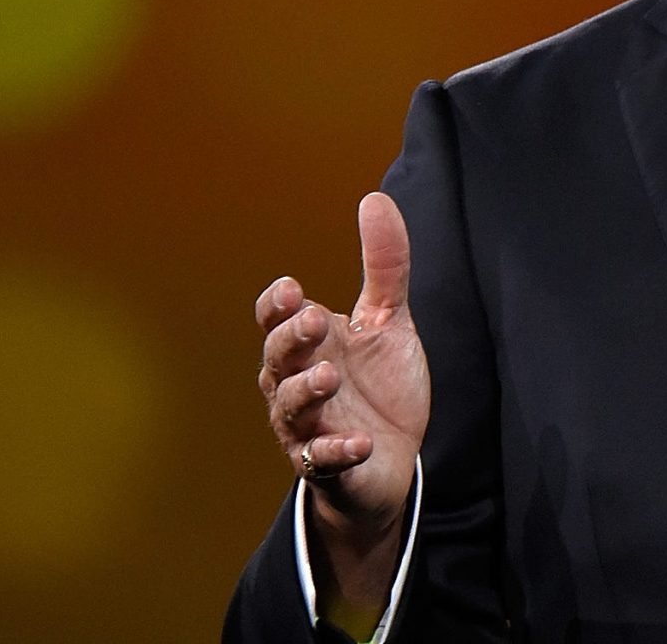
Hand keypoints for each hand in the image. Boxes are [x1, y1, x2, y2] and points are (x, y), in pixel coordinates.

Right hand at [256, 191, 430, 619]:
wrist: (392, 460)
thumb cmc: (379, 387)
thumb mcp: (388, 322)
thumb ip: (384, 266)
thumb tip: (375, 198)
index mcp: (307, 346)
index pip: (274, 321)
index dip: (276, 307)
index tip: (293, 290)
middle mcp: (295, 386)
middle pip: (276, 361)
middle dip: (290, 340)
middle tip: (313, 320)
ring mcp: (308, 429)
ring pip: (290, 411)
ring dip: (305, 393)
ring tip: (329, 376)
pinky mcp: (330, 468)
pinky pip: (324, 463)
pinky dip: (338, 453)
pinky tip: (360, 442)